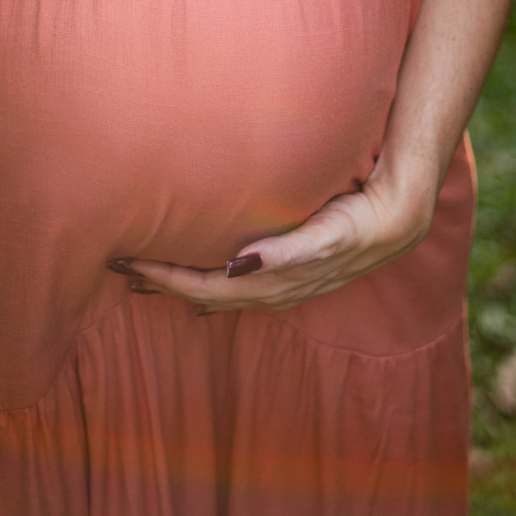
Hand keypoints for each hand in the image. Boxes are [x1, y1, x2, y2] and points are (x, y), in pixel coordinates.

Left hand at [112, 173, 436, 312]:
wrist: (398, 223)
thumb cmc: (360, 220)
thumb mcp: (328, 233)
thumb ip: (288, 252)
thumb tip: (239, 264)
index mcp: (271, 283)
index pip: (203, 288)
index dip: (163, 278)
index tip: (126, 261)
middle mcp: (270, 290)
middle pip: (201, 294)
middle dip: (160, 283)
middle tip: (117, 265)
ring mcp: (278, 284)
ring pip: (215, 292)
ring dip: (178, 284)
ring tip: (143, 274)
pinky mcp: (286, 271)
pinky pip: (234, 285)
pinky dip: (207, 282)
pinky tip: (200, 275)